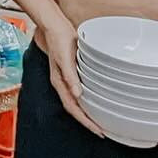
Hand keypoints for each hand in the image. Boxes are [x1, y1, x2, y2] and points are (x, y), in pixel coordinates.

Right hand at [39, 21, 103, 137]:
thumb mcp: (65, 58)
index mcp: (59, 83)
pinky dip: (87, 101)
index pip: (73, 108)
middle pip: (74, 109)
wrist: (54, 26)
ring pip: (76, 103)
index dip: (86, 121)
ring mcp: (66, 79)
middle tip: (103, 131)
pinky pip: (78, 93)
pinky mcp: (70, 73)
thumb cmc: (59, 40)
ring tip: (100, 120)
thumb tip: (77, 95)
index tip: (98, 131)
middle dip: (87, 122)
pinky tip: (95, 100)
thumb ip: (70, 76)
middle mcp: (62, 84)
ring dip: (87, 113)